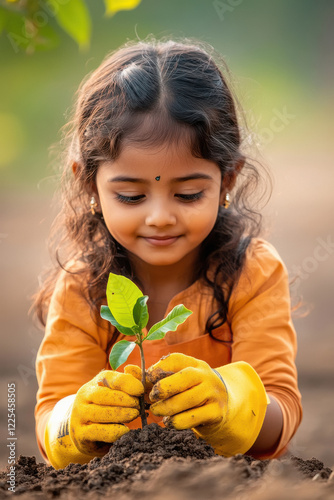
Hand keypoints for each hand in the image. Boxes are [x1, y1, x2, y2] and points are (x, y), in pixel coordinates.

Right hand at [45, 369, 142, 467]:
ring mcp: (79, 415)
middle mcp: (84, 396)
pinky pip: (97, 432)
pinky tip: (125, 430)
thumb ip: (129, 380)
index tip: (140, 390)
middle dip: (123, 399)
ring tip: (134, 415)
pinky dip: (113, 431)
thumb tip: (136, 370)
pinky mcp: (80, 433)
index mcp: (95, 383)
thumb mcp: (116, 392)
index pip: (109, 378)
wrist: (85, 431)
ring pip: (100, 413)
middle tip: (138, 405)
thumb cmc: (107, 407)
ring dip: (120, 414)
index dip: (126, 383)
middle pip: (103, 395)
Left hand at [146, 353, 267, 455]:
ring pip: (188, 399)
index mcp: (194, 364)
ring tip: (157, 412)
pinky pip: (193, 417)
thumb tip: (127, 371)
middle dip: (164, 388)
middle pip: (185, 377)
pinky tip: (169, 422)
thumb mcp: (176, 380)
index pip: (176, 359)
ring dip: (167, 408)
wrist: (222, 407)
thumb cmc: (190, 392)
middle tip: (151, 398)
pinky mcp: (217, 412)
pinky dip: (177, 422)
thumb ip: (152, 377)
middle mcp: (206, 375)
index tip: (147, 378)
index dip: (158, 368)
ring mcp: (214, 394)